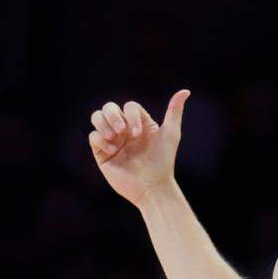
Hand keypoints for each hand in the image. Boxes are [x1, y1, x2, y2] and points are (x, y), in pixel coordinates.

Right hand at [88, 89, 189, 206]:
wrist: (152, 187)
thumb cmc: (163, 162)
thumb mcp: (171, 134)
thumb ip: (174, 111)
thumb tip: (185, 91)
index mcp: (139, 123)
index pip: (129, 106)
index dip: (131, 116)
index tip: (138, 134)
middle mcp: (124, 130)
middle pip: (109, 108)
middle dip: (113, 115)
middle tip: (122, 132)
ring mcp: (112, 141)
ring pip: (97, 118)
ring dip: (103, 123)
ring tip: (113, 137)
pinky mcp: (102, 153)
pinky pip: (92, 137)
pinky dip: (99, 140)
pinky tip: (112, 150)